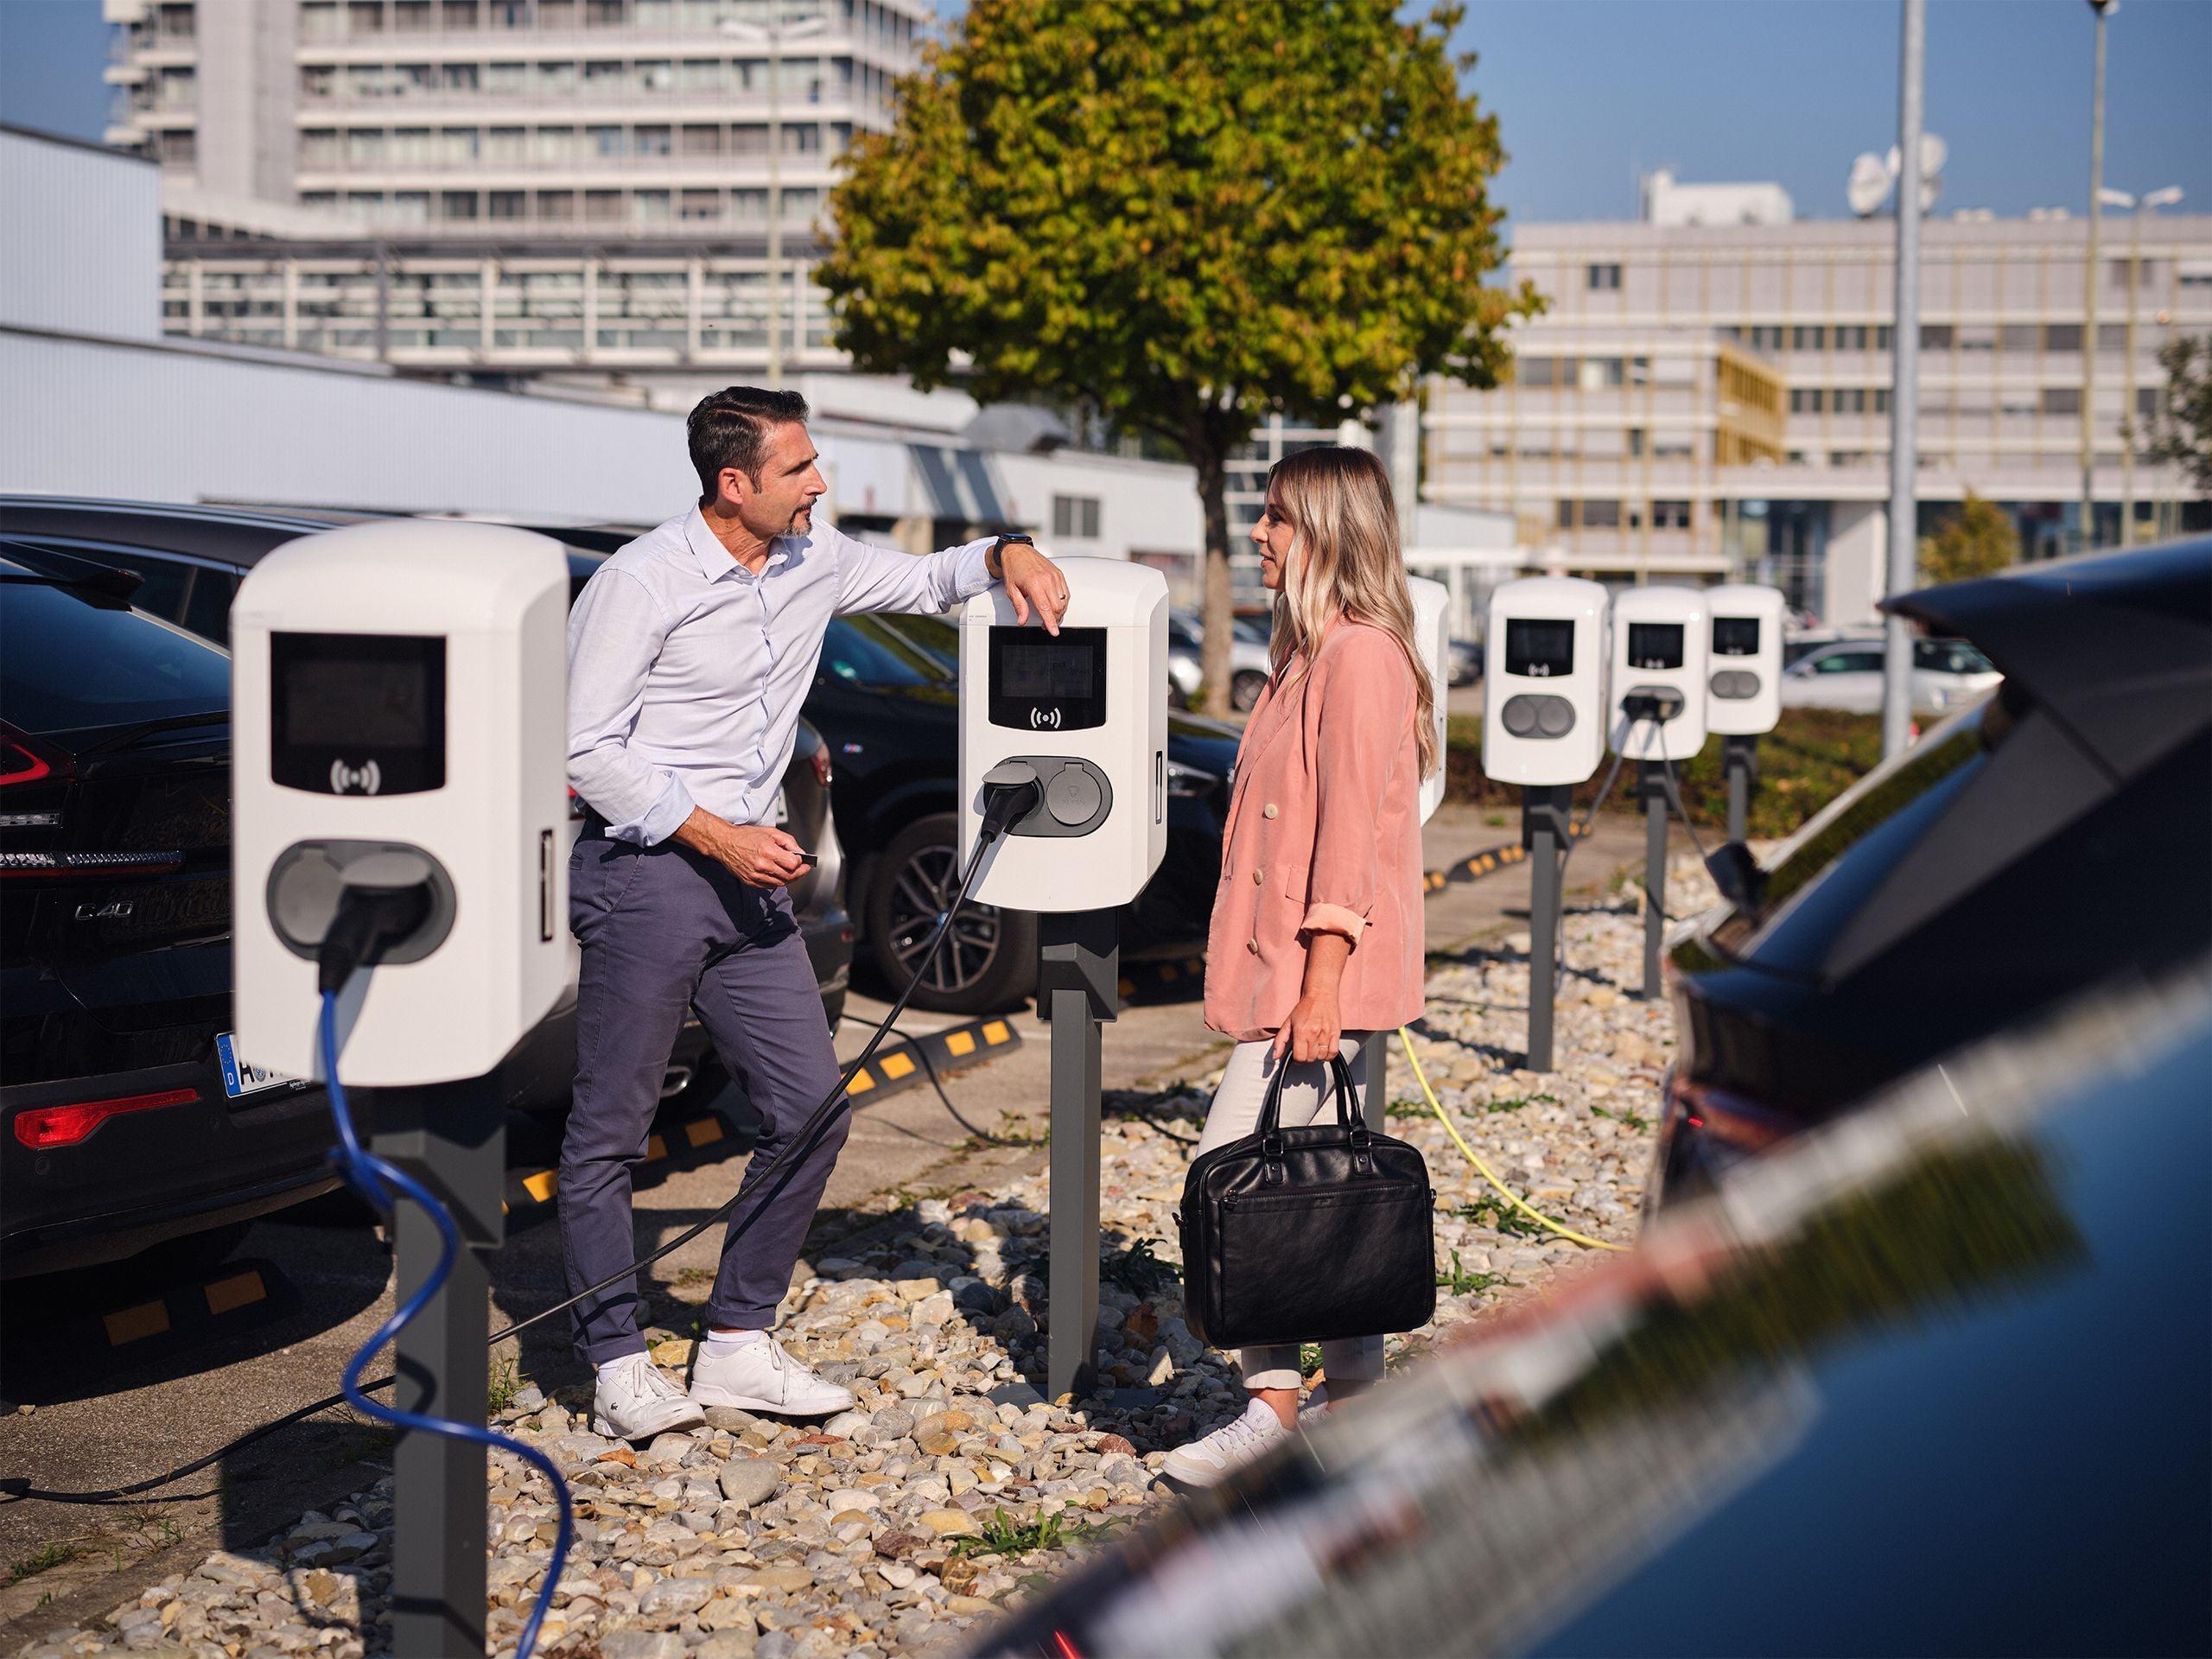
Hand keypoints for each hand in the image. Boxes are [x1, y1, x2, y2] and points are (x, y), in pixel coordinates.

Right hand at [674, 810, 808, 886]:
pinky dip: (778, 881)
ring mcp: (756, 876)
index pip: (793, 864)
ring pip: (781, 883)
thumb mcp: (771, 832)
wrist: (725, 843)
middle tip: (804, 868)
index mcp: (768, 851)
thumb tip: (800, 853)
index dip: (801, 863)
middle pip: (789, 876)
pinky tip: (779, 874)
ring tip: (792, 871)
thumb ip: (788, 842)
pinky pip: (770, 886)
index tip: (803, 860)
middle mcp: (762, 866)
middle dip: (800, 873)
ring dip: (790, 878)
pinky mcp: (750, 881)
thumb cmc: (746, 836)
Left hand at [997, 542, 1067, 635]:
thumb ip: (1019, 606)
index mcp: (1034, 583)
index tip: (1053, 631)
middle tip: (1046, 623)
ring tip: (1050, 614)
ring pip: (1064, 601)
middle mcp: (1047, 579)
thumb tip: (1022, 621)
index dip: (1050, 622)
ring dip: (1059, 611)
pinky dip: (1063, 601)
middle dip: (1054, 618)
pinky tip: (1055, 604)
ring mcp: (1054, 576)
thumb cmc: (1014, 568)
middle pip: (1057, 607)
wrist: (1018, 551)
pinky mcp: (1059, 574)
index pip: (1045, 608)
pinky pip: (1066, 592)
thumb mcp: (1011, 590)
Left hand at [1272, 988, 1342, 1063]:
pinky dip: (1329, 1055)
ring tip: (1314, 1048)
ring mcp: (1326, 1034)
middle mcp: (1313, 1033)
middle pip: (1310, 1058)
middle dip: (1306, 1057)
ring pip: (1321, 1056)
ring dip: (1317, 1056)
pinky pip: (1333, 1052)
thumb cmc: (1304, 1008)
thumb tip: (1275, 1056)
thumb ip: (1280, 1041)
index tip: (1297, 1055)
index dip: (1297, 1060)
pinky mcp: (1336, 1033)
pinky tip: (1324, 1050)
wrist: (1321, 994)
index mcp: (1301, 1032)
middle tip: (1306, 1050)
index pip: (1299, 1057)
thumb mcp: (1288, 1023)